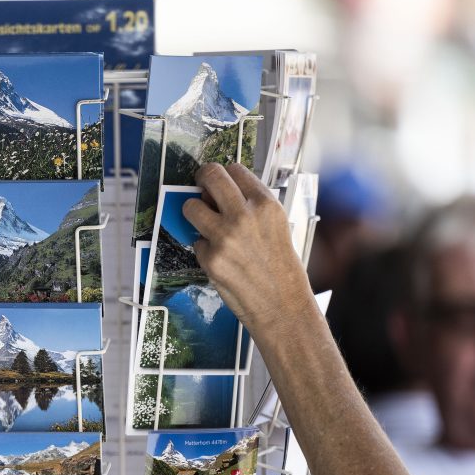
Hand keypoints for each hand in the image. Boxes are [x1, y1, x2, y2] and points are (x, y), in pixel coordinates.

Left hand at [182, 162, 315, 334]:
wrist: (282, 306)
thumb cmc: (282, 268)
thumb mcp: (277, 226)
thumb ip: (251, 206)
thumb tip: (218, 193)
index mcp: (265, 204)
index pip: (234, 169)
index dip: (225, 176)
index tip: (220, 183)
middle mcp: (244, 215)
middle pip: (210, 175)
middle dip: (202, 179)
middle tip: (201, 188)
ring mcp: (225, 236)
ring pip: (191, 206)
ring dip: (195, 213)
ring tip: (207, 226)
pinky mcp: (211, 258)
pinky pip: (196, 242)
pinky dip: (204, 249)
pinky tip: (222, 260)